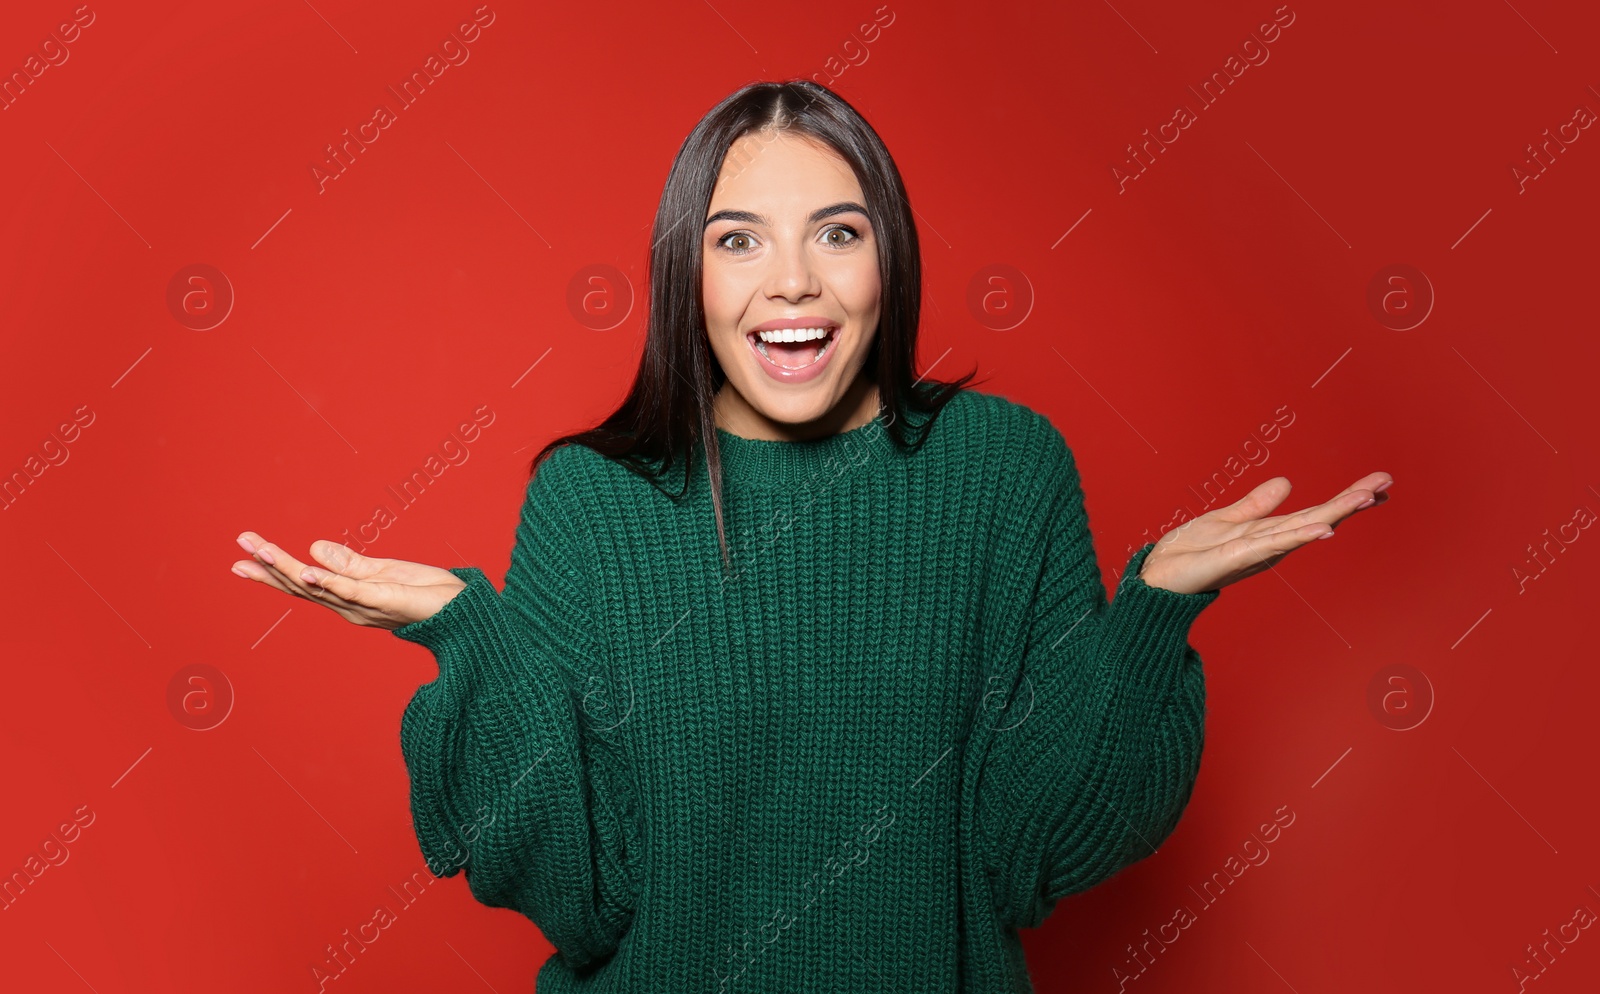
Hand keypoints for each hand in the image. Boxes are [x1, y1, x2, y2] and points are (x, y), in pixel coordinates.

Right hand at [230, 532, 467, 629]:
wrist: (463, 612)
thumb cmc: (426, 593)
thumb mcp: (382, 572)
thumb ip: (348, 563)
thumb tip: (313, 547)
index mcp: (347, 597)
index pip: (302, 582)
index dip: (273, 569)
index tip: (243, 554)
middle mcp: (349, 606)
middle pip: (301, 586)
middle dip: (269, 566)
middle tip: (239, 547)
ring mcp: (365, 605)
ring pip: (318, 587)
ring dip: (288, 569)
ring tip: (261, 551)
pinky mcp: (384, 600)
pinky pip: (351, 590)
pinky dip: (328, 581)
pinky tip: (307, 571)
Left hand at [1137, 473, 1392, 594]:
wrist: (1157, 579)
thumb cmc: (1189, 553)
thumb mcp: (1225, 519)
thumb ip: (1256, 505)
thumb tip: (1287, 483)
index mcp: (1268, 533)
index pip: (1313, 512)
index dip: (1345, 498)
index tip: (1379, 482)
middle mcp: (1268, 545)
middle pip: (1317, 519)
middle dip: (1351, 501)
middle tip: (1385, 483)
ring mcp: (1255, 553)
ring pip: (1301, 529)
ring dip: (1334, 514)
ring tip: (1364, 499)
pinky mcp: (1234, 558)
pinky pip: (1271, 545)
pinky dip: (1297, 536)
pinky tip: (1322, 529)